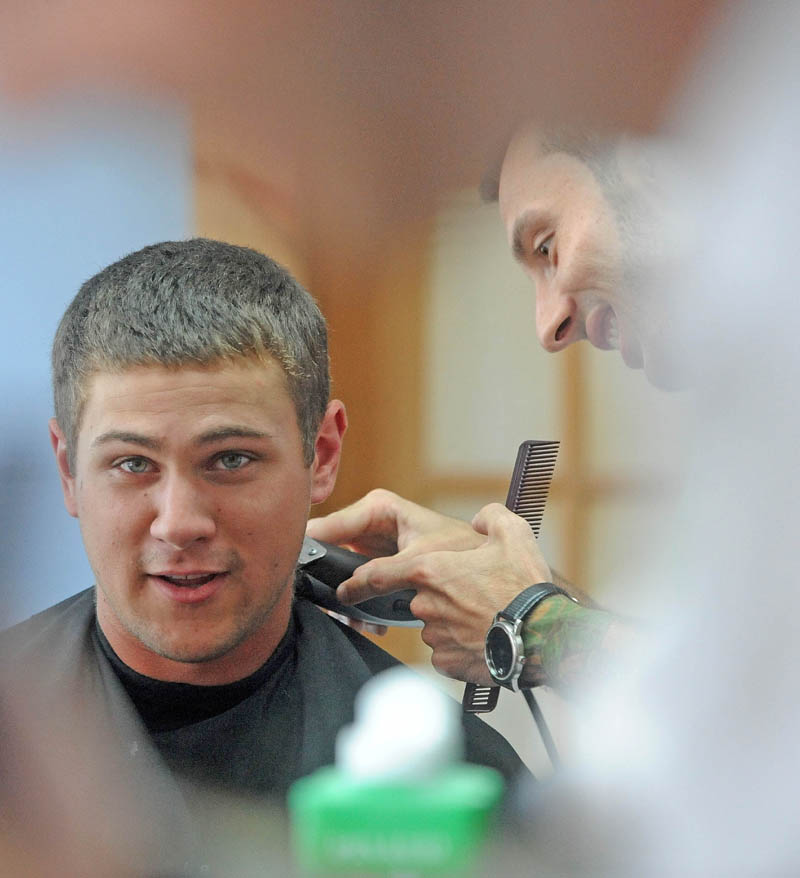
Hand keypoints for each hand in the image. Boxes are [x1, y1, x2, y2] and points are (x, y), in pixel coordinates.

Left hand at [307, 491, 551, 683]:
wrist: (543, 634)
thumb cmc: (524, 586)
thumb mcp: (512, 533)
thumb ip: (491, 518)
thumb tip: (483, 519)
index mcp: (430, 570)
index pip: (376, 576)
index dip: (357, 582)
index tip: (346, 589)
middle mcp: (426, 604)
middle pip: (415, 601)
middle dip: (436, 599)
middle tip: (470, 597)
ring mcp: (436, 636)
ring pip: (433, 626)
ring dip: (450, 621)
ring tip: (485, 617)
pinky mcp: (449, 663)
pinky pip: (446, 652)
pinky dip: (459, 645)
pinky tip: (484, 637)